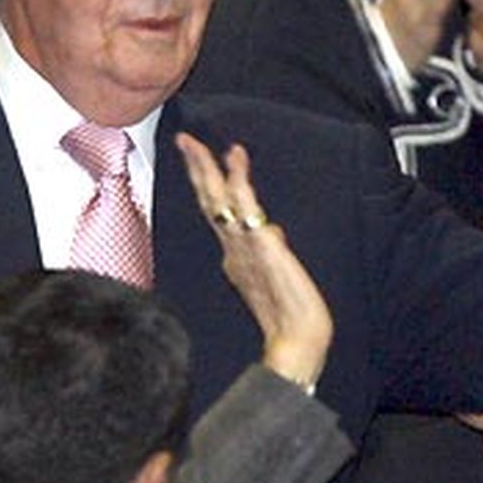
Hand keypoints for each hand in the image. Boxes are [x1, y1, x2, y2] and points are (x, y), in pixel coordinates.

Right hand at [177, 134, 331, 390]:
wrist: (297, 342)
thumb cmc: (288, 317)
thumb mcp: (275, 276)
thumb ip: (269, 252)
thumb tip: (271, 231)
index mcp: (235, 256)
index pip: (216, 212)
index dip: (207, 183)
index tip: (199, 157)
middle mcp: (235, 250)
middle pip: (209, 202)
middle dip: (197, 170)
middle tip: (185, 140)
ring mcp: (245, 250)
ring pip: (221, 203)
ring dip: (210, 171)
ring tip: (201, 145)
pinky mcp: (263, 249)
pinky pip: (248, 211)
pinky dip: (240, 185)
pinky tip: (236, 164)